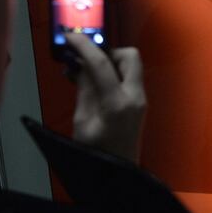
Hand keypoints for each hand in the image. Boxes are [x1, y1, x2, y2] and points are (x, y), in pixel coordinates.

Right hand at [65, 33, 146, 162]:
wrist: (118, 175)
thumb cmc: (98, 155)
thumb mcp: (82, 122)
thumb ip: (83, 90)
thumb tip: (80, 65)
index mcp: (118, 103)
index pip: (101, 63)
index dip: (84, 45)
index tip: (71, 36)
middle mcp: (135, 97)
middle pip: (129, 55)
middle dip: (107, 50)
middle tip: (86, 57)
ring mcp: (140, 99)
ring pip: (131, 64)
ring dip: (110, 62)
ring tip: (86, 71)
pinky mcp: (138, 103)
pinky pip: (128, 78)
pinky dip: (112, 73)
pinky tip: (93, 81)